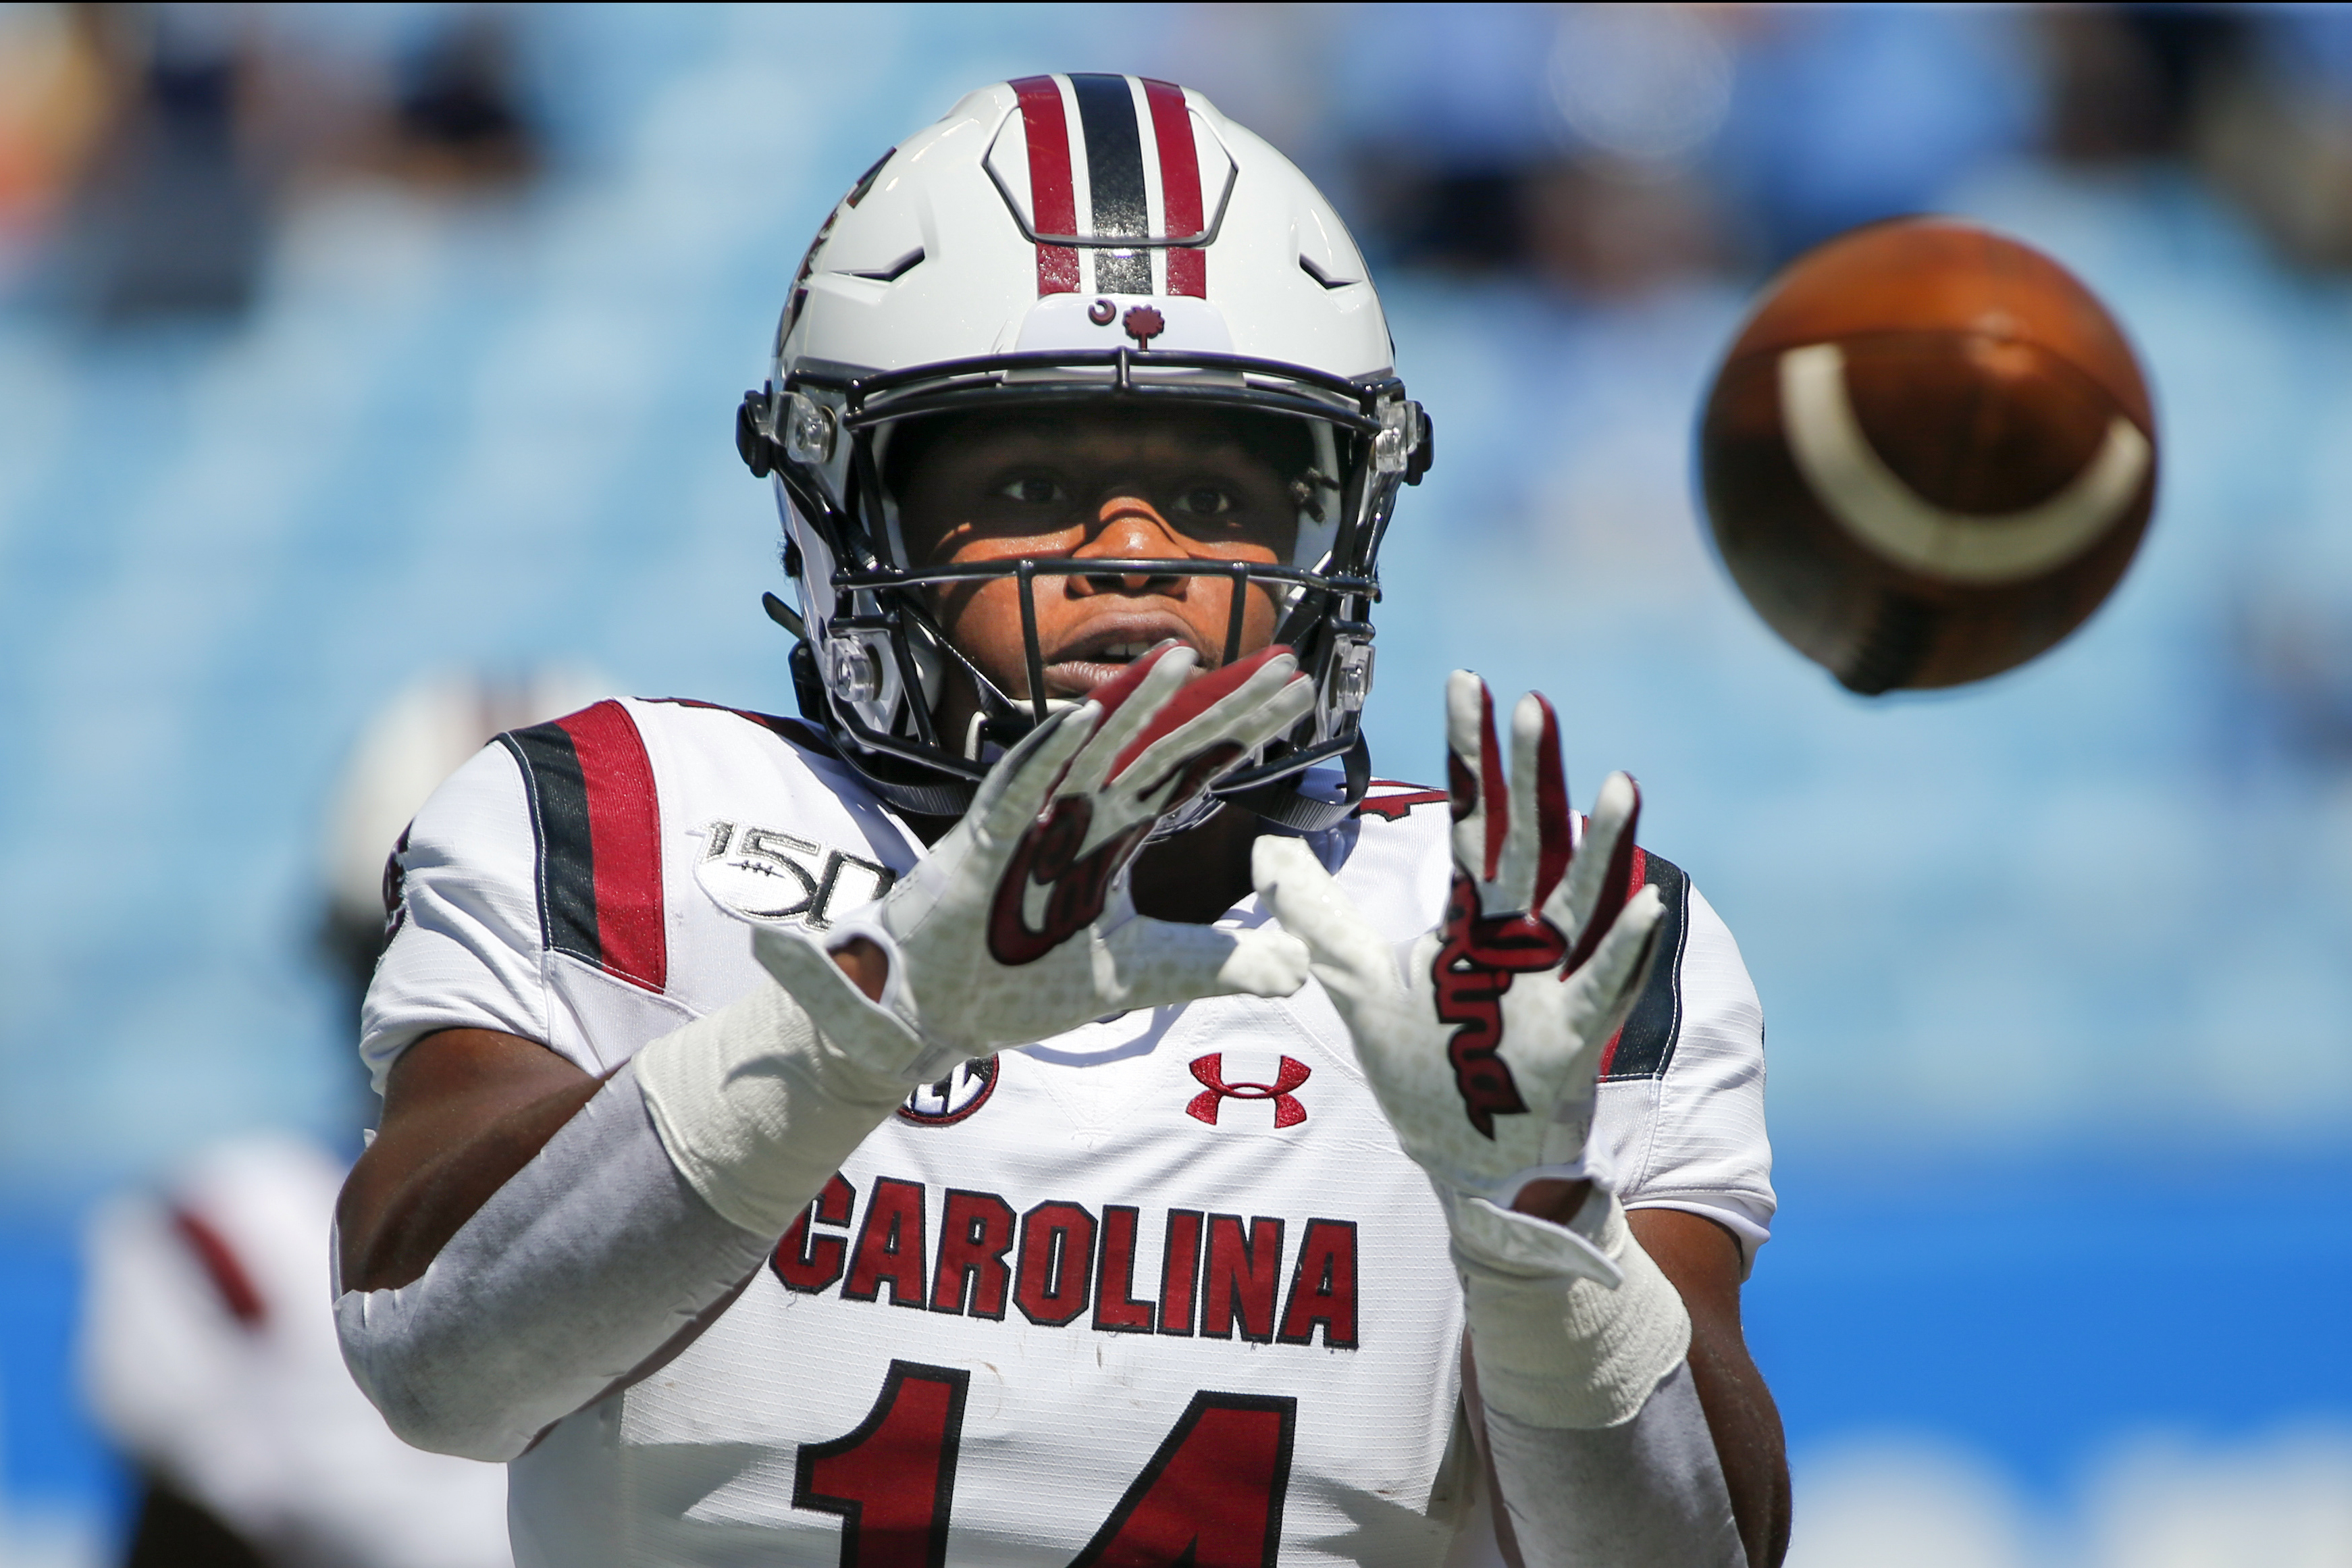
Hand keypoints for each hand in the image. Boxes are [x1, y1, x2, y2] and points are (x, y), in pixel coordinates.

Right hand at [748, 642, 1315, 1080]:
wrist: (935, 1017)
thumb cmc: (1021, 982)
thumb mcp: (1140, 976)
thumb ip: (1215, 964)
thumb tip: (1301, 968)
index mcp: (1115, 834)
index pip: (1192, 771)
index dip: (1243, 733)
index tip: (1298, 695)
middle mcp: (1080, 814)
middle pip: (1162, 748)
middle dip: (1220, 707)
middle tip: (1282, 668)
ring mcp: (1031, 822)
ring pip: (1094, 751)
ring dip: (1137, 705)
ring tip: (1188, 660)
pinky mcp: (983, 844)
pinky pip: (1020, 789)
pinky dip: (1051, 753)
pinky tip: (1086, 716)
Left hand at [1253, 671, 1661, 1238]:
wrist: (1457, 1148)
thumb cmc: (1420, 1060)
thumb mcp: (1353, 979)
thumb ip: (1314, 913)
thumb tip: (1264, 850)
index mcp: (1469, 910)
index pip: (1470, 814)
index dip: (1469, 753)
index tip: (1468, 682)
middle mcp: (1516, 930)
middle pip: (1525, 838)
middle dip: (1532, 773)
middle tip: (1536, 703)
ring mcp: (1550, 977)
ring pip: (1579, 897)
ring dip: (1601, 843)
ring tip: (1621, 782)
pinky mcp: (1569, 1032)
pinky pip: (1605, 982)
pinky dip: (1628, 943)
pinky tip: (1652, 897)